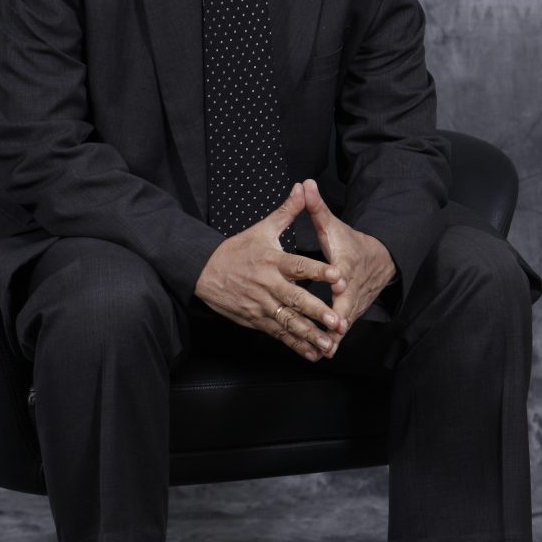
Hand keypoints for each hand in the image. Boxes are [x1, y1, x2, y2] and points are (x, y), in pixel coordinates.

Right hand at [194, 184, 347, 362]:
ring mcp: (262, 305)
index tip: (337, 276)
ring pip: (289, 322)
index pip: (298, 265)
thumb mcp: (262, 228)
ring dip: (309, 334)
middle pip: (296, 299)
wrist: (204, 271)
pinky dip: (295, 344)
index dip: (318, 270)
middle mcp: (268, 285)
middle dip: (317, 311)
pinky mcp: (257, 320)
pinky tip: (311, 353)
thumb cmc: (237, 249)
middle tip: (336, 320)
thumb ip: (287, 211)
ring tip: (328, 343)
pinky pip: (279, 334)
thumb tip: (303, 188)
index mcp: (272, 261)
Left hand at [302, 178, 396, 341]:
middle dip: (340, 317)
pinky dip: (334, 340)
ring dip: (336, 335)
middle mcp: (352, 286)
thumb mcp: (332, 225)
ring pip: (345, 321)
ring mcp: (354, 302)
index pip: (344, 270)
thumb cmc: (350, 243)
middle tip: (334, 330)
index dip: (341, 277)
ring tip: (324, 350)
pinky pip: (342, 329)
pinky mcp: (352, 314)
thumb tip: (304, 184)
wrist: (380, 260)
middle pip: (347, 302)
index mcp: (345, 264)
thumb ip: (316, 208)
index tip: (339, 283)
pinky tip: (324, 354)